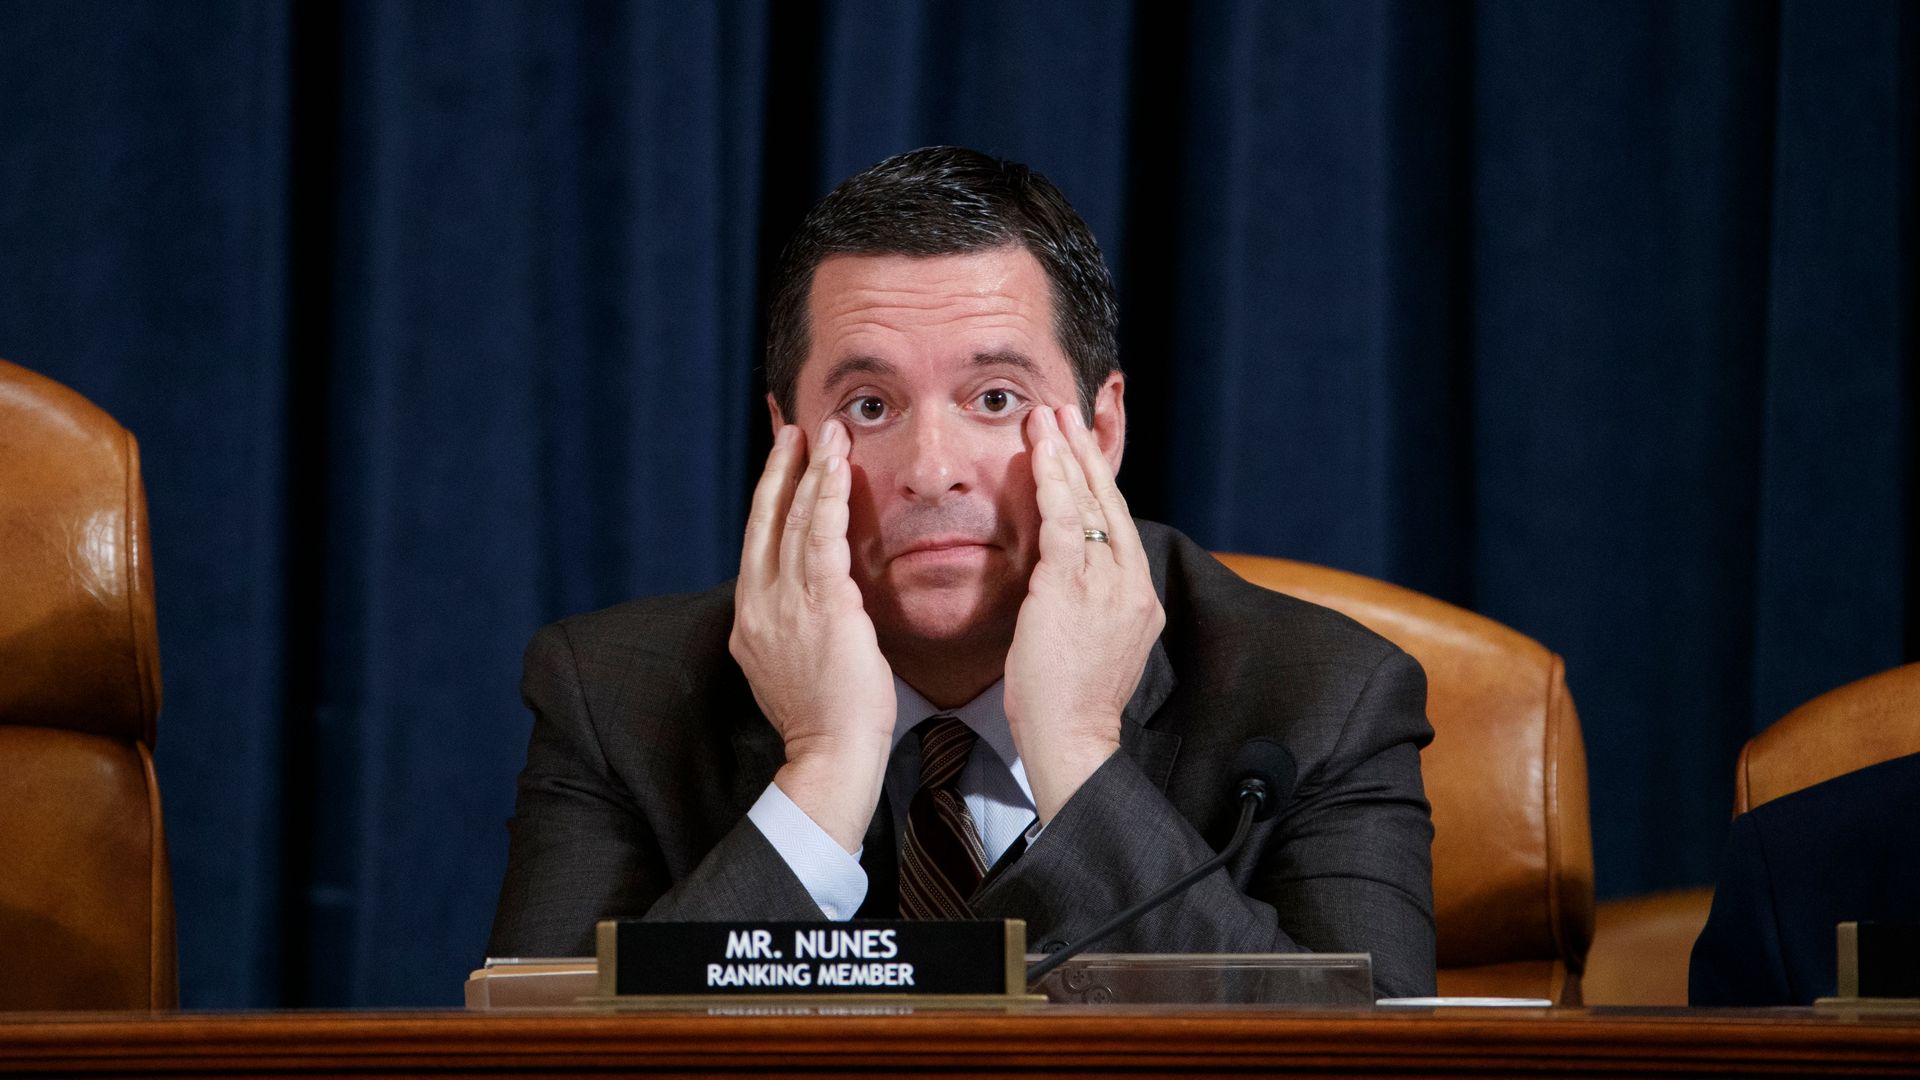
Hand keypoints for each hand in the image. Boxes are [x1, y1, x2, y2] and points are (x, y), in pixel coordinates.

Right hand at [730, 419, 895, 850]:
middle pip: (764, 520)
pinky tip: (837, 464)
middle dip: (779, 470)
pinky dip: (827, 494)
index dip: (767, 499)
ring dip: (809, 470)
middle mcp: (757, 604)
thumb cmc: (825, 719)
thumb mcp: (791, 665)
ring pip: (792, 519)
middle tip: (793, 429)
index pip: (756, 544)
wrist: (831, 755)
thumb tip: (806, 602)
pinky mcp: (820, 602)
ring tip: (823, 432)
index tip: (778, 464)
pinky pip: (820, 534)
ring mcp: (784, 601)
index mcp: (749, 619)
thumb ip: (791, 626)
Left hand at [1003, 405, 1164, 822]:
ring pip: (1089, 503)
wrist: (1071, 741)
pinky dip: (1052, 483)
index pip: (1120, 527)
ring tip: (1048, 417)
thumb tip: (1070, 586)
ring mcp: (1107, 585)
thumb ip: (1090, 609)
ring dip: (1065, 455)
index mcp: (1139, 600)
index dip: (1101, 483)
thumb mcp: (1093, 647)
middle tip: (1067, 412)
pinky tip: (1038, 454)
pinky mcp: (1072, 588)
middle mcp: (1132, 585)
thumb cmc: (1070, 705)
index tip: (1082, 450)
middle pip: (1111, 503)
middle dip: (1087, 454)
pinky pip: (1064, 521)